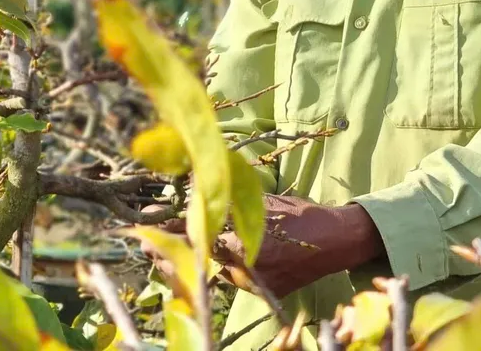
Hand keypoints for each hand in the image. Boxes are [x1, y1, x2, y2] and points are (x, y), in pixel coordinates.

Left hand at [141, 195, 384, 300]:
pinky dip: (210, 272)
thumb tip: (191, 187)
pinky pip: (226, 284)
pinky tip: (197, 261)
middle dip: (168, 253)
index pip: (194, 241)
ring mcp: (251, 287)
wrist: (336, 241)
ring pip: (208, 277)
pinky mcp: (259, 294)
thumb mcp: (259, 201)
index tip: (144, 227)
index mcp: (243, 246)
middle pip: (194, 266)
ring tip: (163, 251)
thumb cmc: (300, 215)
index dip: (166, 234)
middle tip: (144, 243)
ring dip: (185, 263)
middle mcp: (244, 272)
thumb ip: (226, 199)